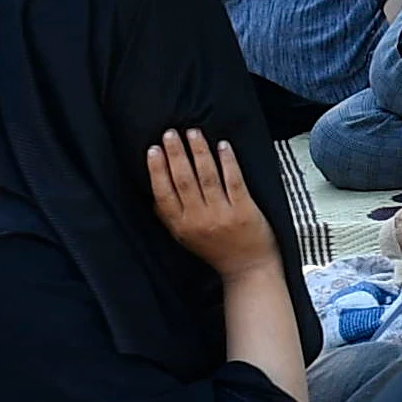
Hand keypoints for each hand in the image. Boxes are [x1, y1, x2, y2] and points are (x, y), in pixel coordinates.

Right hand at [144, 129, 278, 278]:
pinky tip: (222, 145)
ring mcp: (222, 215)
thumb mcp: (185, 238)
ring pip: (207, 177)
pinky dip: (227, 161)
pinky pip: (234, 180)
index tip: (153, 149)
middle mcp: (199, 220)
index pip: (163, 193)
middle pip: (183, 180)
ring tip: (193, 132)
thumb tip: (154, 189)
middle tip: (170, 133)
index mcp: (181, 226)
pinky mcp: (244, 211)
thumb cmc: (216, 250)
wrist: (248, 269)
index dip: (157, 170)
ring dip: (199, 152)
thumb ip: (170, 216)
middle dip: (176, 154)